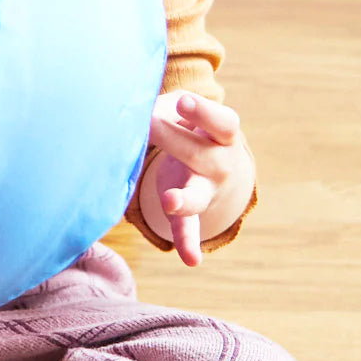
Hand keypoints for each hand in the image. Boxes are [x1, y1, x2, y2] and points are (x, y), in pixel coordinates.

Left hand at [142, 91, 251, 266]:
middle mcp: (220, 164)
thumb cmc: (192, 125)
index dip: (202, 111)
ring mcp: (206, 190)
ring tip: (170, 201)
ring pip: (197, 196)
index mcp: (223, 134)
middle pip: (200, 154)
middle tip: (147, 122)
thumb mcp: (186, 111)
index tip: (182, 101)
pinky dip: (188, 244)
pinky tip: (191, 259)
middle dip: (172, 137)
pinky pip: (189, 228)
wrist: (217, 163)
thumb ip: (166, 108)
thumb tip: (137, 110)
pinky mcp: (190, 212)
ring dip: (184, 200)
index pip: (222, 122)